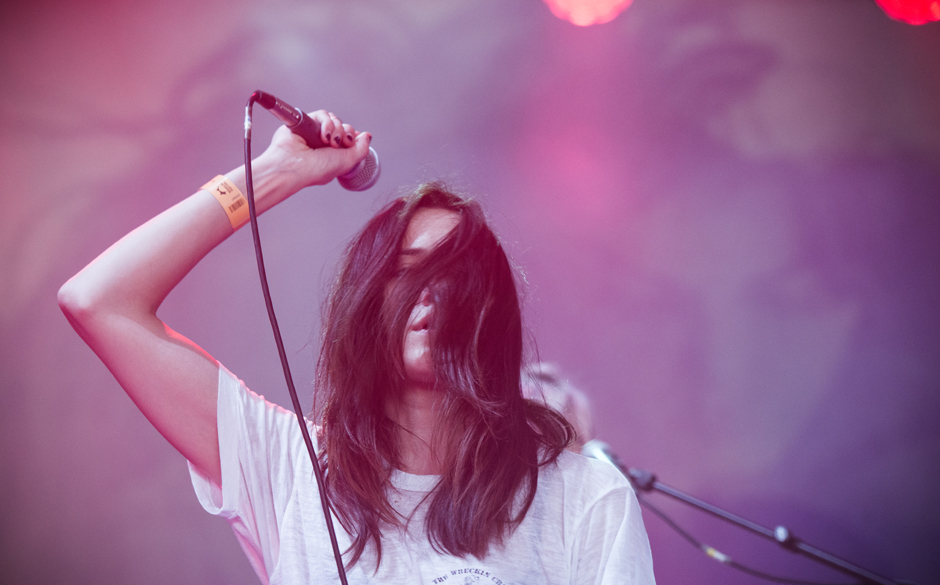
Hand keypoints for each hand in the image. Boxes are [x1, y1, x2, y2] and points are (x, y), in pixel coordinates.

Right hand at [257, 109, 371, 191]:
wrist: (294, 165)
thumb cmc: (317, 169)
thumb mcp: (348, 162)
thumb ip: (361, 149)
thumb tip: (367, 136)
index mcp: (334, 154)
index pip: (349, 137)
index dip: (352, 136)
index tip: (349, 143)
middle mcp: (324, 143)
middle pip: (343, 127)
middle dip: (345, 133)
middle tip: (339, 143)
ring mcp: (315, 132)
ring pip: (334, 119)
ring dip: (335, 128)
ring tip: (328, 140)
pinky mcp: (305, 122)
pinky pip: (322, 114)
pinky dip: (326, 122)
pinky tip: (322, 134)